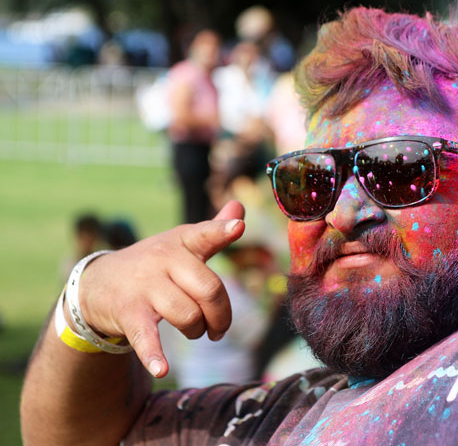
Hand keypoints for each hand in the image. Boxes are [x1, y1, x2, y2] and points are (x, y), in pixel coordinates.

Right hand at [77, 201, 245, 377]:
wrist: (98, 283)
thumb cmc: (155, 264)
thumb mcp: (181, 244)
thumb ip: (212, 231)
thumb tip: (240, 207)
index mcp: (182, 242)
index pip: (204, 234)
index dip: (222, 231)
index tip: (238, 227)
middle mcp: (164, 260)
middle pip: (209, 289)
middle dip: (220, 316)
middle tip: (218, 328)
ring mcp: (145, 287)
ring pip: (187, 315)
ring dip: (197, 330)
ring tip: (194, 331)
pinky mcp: (129, 313)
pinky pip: (146, 336)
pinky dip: (154, 355)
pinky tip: (161, 370)